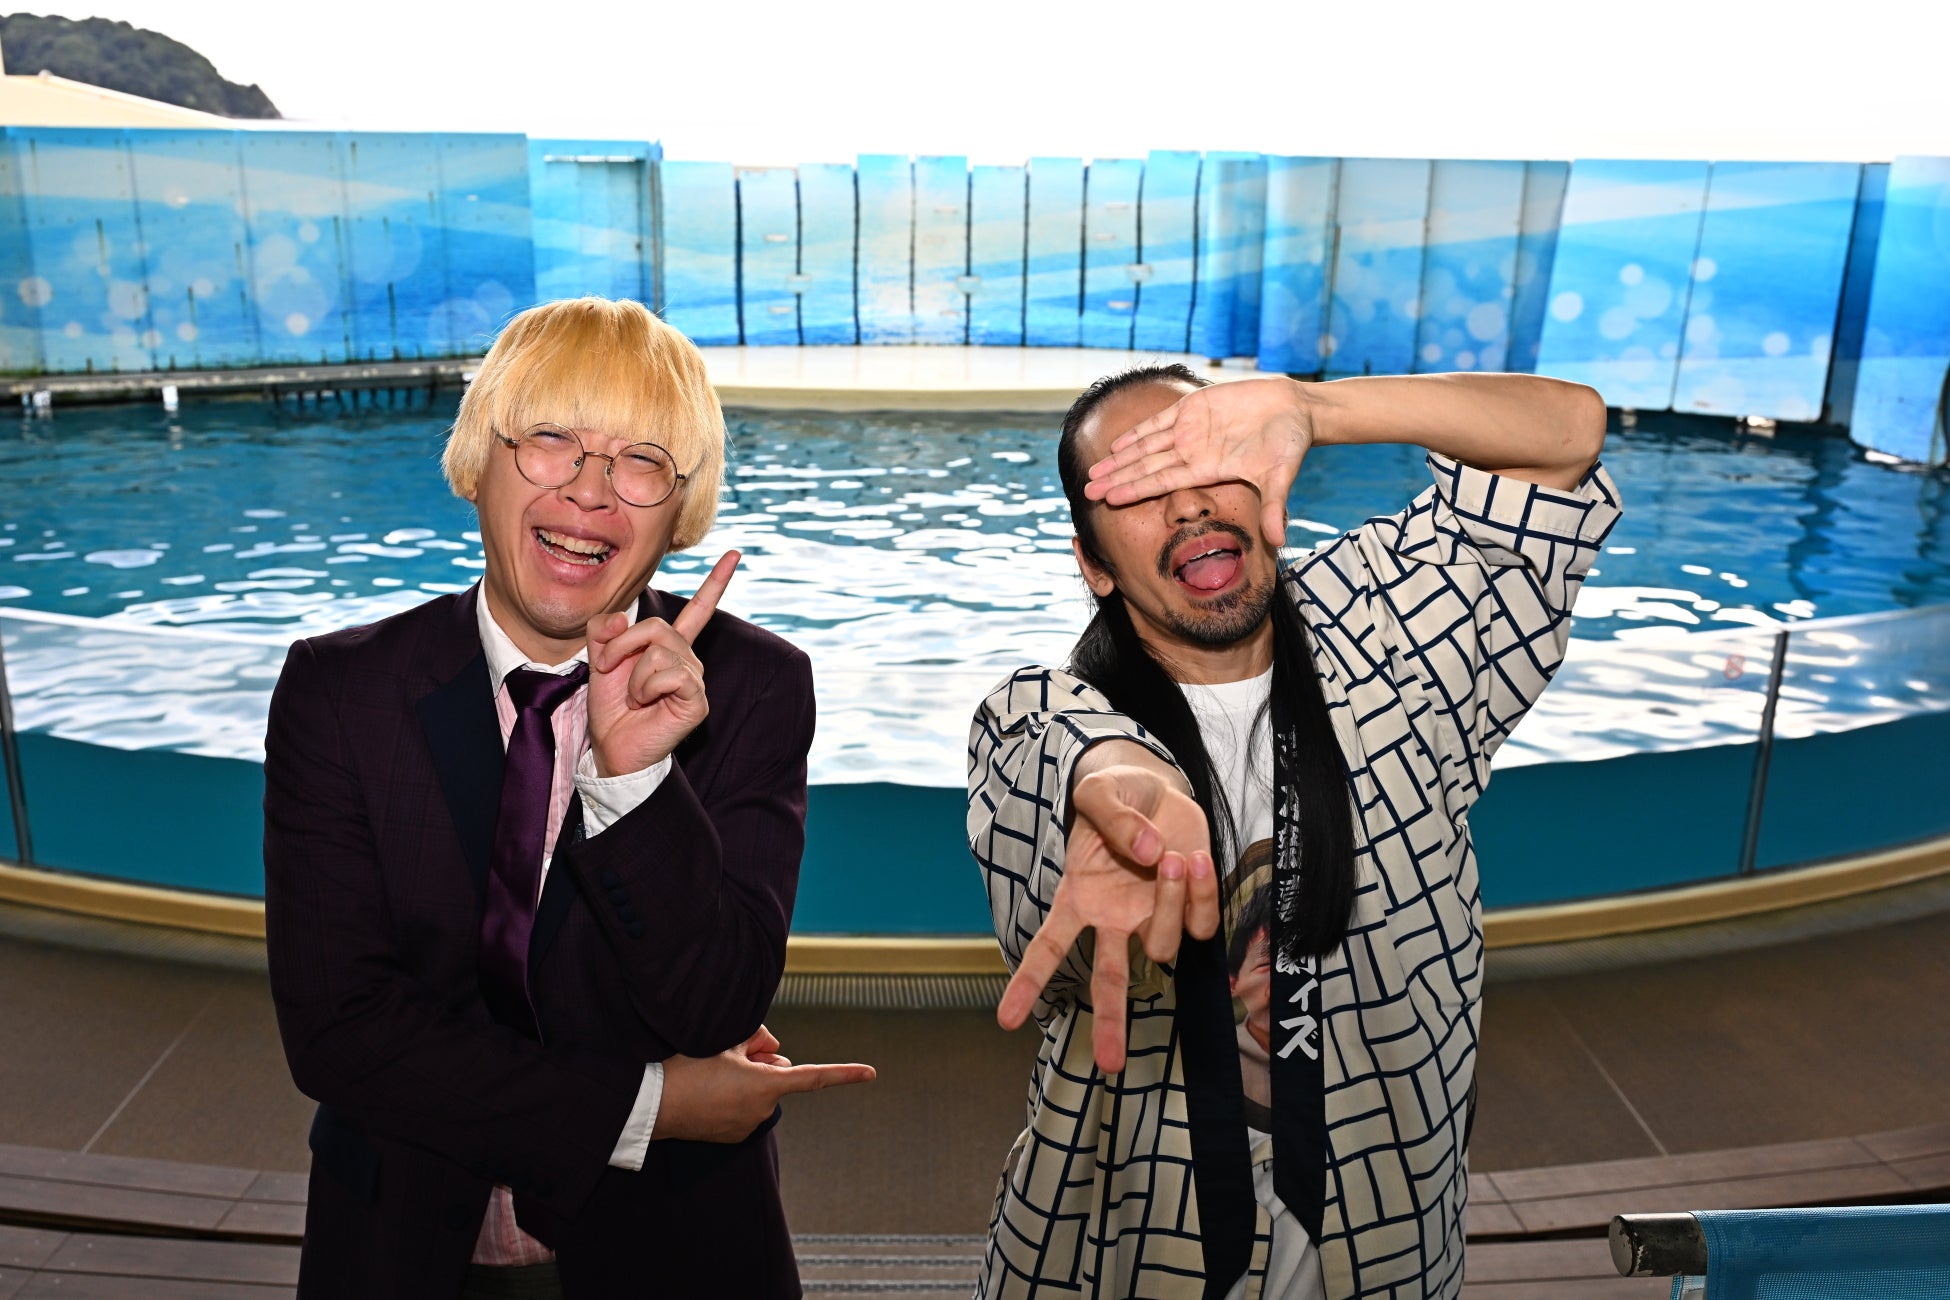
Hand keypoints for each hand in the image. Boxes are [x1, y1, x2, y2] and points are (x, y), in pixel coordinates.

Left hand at [585, 551, 738, 777]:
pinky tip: (648, 703)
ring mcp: (695, 678)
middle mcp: (688, 659)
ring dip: (634, 675)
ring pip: (659, 651)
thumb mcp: (599, 659)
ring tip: (635, 696)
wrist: (613, 747)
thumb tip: (620, 619)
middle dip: (622, 646)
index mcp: (669, 647)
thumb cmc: (612, 707)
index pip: (698, 610)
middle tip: (609, 670)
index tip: (735, 554)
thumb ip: (604, 630)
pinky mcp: (696, 698)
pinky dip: (648, 687)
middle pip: (656, 626)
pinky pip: (670, 673)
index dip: (716, 582)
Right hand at [653, 1026, 875, 1143]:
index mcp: (766, 1084)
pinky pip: (743, 1107)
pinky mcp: (731, 1136)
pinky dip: (733, 1096)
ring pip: (759, 1090)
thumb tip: (772, 1049)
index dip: (845, 1074)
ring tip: (712, 1074)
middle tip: (731, 1054)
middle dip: (763, 1063)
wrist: (652, 1104)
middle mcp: (762, 1109)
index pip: (814, 1077)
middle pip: (778, 1074)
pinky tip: (709, 1091)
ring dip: (747, 1079)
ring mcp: (747, 1126)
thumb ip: (758, 1038)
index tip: (871, 1074)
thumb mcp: (725, 1040)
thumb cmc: (688, 1066)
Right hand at [996, 763, 1219, 1073]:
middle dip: (1111, 1020)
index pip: (1048, 947)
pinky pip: (1199, 922)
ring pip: (1162, 943)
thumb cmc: (1115, 795)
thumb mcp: (1100, 793)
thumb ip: (1117, 820)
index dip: (1027, 982)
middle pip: (1108, 979)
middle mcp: (1113, 919)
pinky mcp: (1188, 907)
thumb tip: (1149, 857)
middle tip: (1109, 1064)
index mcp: (1079, 898)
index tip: (1004, 1020)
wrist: (1156, 789)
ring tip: (1173, 856)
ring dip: (1172, 902)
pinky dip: (1202, 893)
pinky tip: (1195, 859)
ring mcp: (1152, 918)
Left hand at [1083, 376, 1315, 546]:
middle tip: (1087, 491)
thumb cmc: (1289, 444)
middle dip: (1116, 478)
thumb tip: (1277, 541)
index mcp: (1206, 470)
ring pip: (1145, 446)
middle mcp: (1192, 453)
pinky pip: (1160, 421)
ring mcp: (1191, 430)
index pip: (1161, 482)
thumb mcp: (1281, 476)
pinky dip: (1139, 430)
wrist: (1295, 411)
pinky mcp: (1195, 406)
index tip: (1109, 500)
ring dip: (1119, 458)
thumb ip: (1274, 507)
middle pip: (1145, 468)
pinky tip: (1117, 442)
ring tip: (1094, 470)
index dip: (1134, 490)